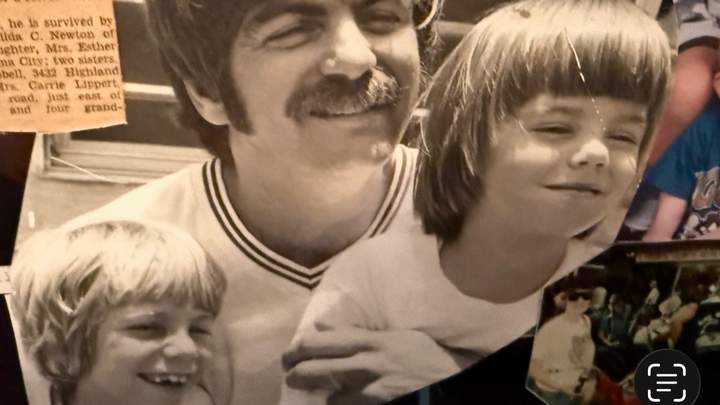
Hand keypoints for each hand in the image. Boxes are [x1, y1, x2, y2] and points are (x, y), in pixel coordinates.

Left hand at [282, 326, 463, 404]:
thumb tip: (323, 325)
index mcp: (373, 341)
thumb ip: (360, 332)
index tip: (291, 351)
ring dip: (317, 391)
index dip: (303, 347)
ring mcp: (373, 389)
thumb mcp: (396, 337)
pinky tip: (332, 401)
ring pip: (330, 393)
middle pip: (321, 367)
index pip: (327, 341)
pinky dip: (337, 404)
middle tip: (288, 374)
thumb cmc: (424, 358)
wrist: (448, 383)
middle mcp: (369, 363)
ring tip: (305, 388)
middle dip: (298, 372)